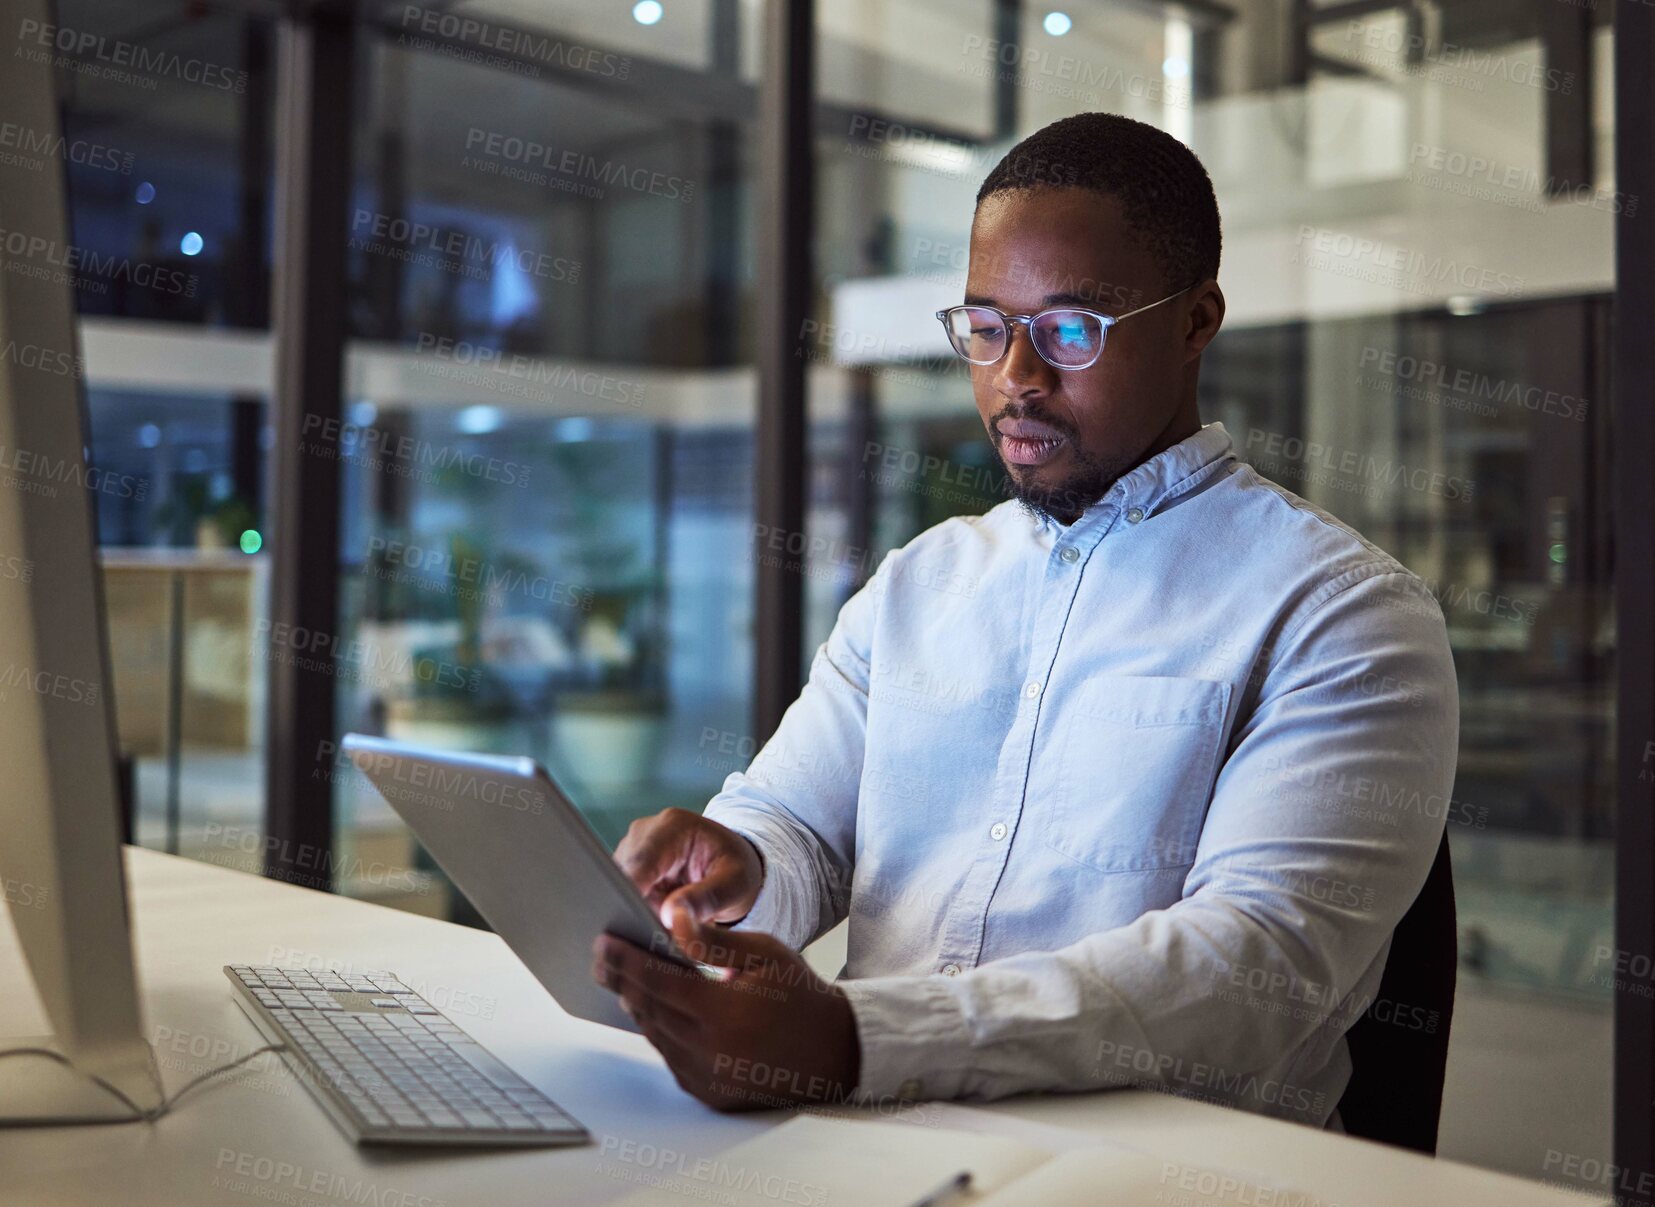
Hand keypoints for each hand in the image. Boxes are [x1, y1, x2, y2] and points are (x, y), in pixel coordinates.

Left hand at [590, 906, 860, 1110]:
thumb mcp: (764, 953)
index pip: (659, 981)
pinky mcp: (710, 1093)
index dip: (626, 961)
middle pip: (649, 1009)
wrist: (833, 1050)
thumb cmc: (799, 995)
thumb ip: (713, 940)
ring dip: (638, 1006)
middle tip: (603, 958)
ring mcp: (709, 1077)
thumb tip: (672, 918)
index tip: (603, 943)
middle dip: (622, 980)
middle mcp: (711, 1050)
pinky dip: (660, 1032)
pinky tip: (656, 1010)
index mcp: (725, 1011)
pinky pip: (672, 1058)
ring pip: (656, 1035)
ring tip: (624, 979)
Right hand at [614, 807, 763, 925]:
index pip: (642, 860)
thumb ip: (706, 898)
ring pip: (618, 890)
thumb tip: (668, 916)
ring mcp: (632, 852)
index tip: (630, 920)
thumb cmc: (737, 868)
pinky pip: (621, 898)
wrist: (731, 861)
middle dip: (634, 909)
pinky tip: (654, 930)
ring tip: (661, 936)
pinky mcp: (628, 871)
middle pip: (623, 876)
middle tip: (655, 940)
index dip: (630, 890)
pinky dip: (636, 916)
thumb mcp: (736, 883)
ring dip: (635, 915)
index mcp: (673, 826)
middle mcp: (644, 833)